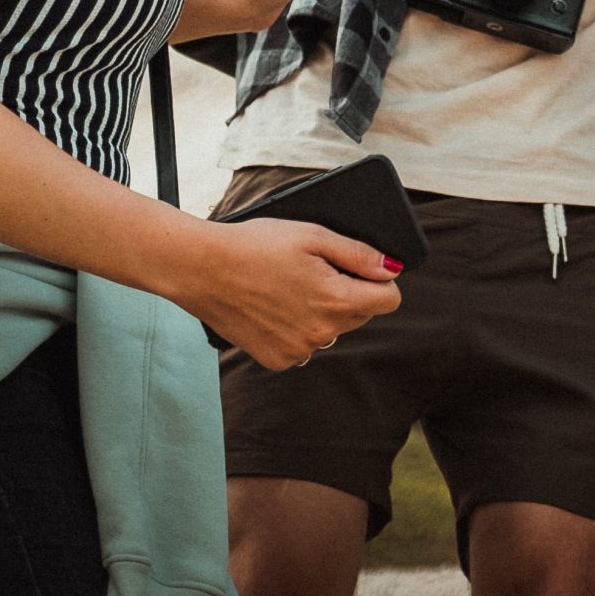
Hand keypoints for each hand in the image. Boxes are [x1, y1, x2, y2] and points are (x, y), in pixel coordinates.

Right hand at [178, 217, 402, 369]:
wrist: (203, 269)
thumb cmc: (256, 245)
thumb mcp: (313, 236)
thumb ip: (358, 254)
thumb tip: (391, 268)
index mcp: (335, 301)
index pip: (388, 300)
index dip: (379, 279)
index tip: (362, 267)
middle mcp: (321, 333)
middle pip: (361, 314)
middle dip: (349, 292)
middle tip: (316, 270)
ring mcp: (298, 350)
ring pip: (333, 330)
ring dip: (324, 311)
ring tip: (291, 286)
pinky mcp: (277, 359)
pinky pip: (305, 344)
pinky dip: (299, 328)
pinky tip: (277, 306)